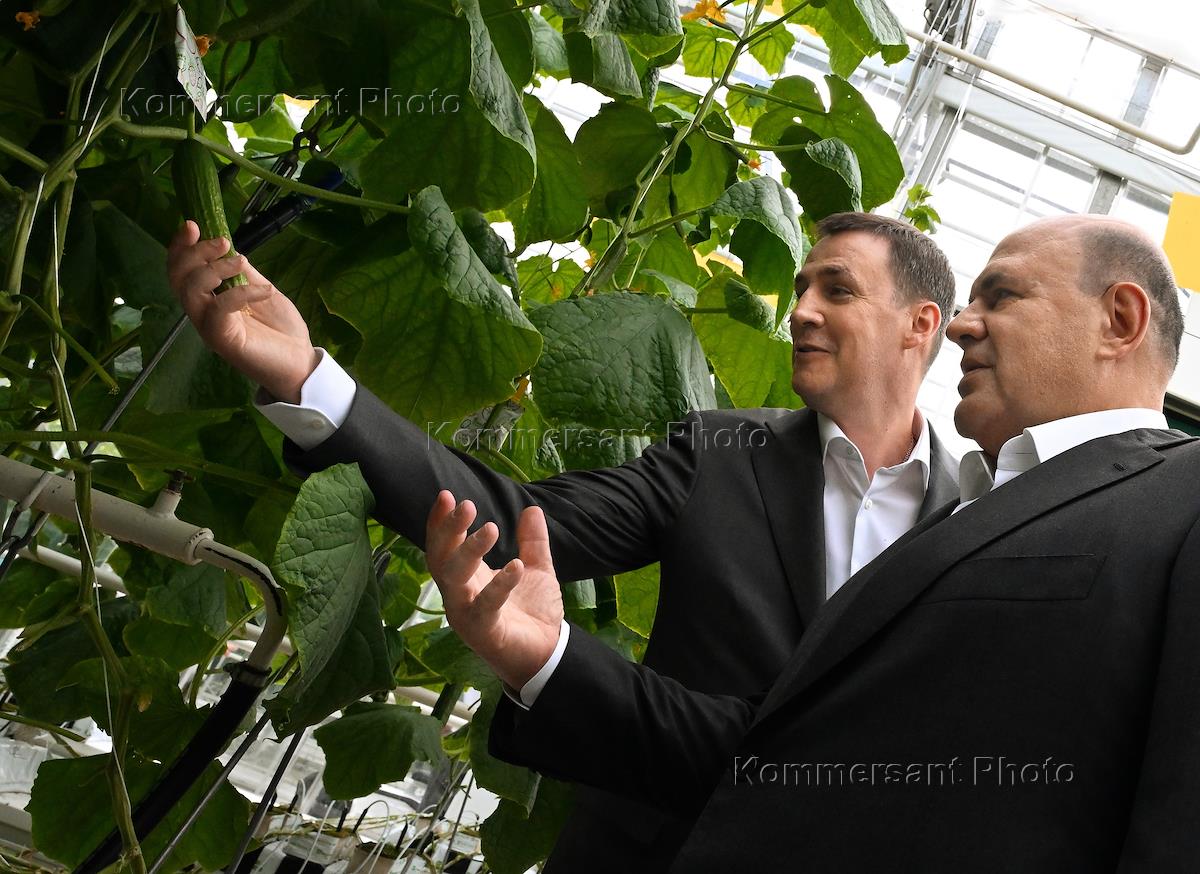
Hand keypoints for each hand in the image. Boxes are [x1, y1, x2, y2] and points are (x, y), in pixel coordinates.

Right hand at [166, 221, 318, 402]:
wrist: (300, 362)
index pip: (180, 270)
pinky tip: (265, 289)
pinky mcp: (222, 339)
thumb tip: (230, 248)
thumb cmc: (280, 329)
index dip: (180, 247)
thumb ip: (243, 273)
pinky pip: (219, 309)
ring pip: (191, 291)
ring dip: (215, 269)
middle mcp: (202, 312)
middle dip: (195, 253)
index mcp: (208, 298)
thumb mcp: (262, 290)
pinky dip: (241, 292)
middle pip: (178, 278)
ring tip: (241, 261)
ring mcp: (209, 327)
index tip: (192, 225)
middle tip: (222, 242)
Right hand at [425, 491, 563, 689]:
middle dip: (449, 530)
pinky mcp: (483, 632)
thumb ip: (532, 542)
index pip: (444, 545)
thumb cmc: (532, 613)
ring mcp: (467, 614)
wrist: (547, 654)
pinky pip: (485, 606)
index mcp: (467, 577)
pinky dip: (499, 585)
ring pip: (453, 580)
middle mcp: (459, 593)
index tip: (447, 495)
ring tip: (491, 527)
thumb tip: (532, 508)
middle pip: (440, 558)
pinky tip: (515, 566)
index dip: (441, 522)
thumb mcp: (536, 570)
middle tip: (466, 505)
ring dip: (468, 551)